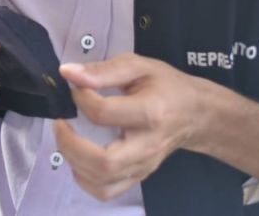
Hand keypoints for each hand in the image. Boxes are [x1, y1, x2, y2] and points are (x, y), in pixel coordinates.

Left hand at [52, 53, 211, 201]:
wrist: (196, 114)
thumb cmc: (167, 86)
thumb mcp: (138, 66)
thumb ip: (102, 70)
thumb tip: (68, 73)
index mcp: (149, 113)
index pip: (104, 114)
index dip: (80, 98)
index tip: (75, 87)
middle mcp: (146, 146)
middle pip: (104, 162)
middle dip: (70, 144)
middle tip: (61, 123)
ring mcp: (143, 165)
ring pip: (102, 182)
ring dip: (73, 161)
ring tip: (67, 138)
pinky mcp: (138, 176)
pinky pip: (106, 191)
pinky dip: (84, 179)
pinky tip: (78, 157)